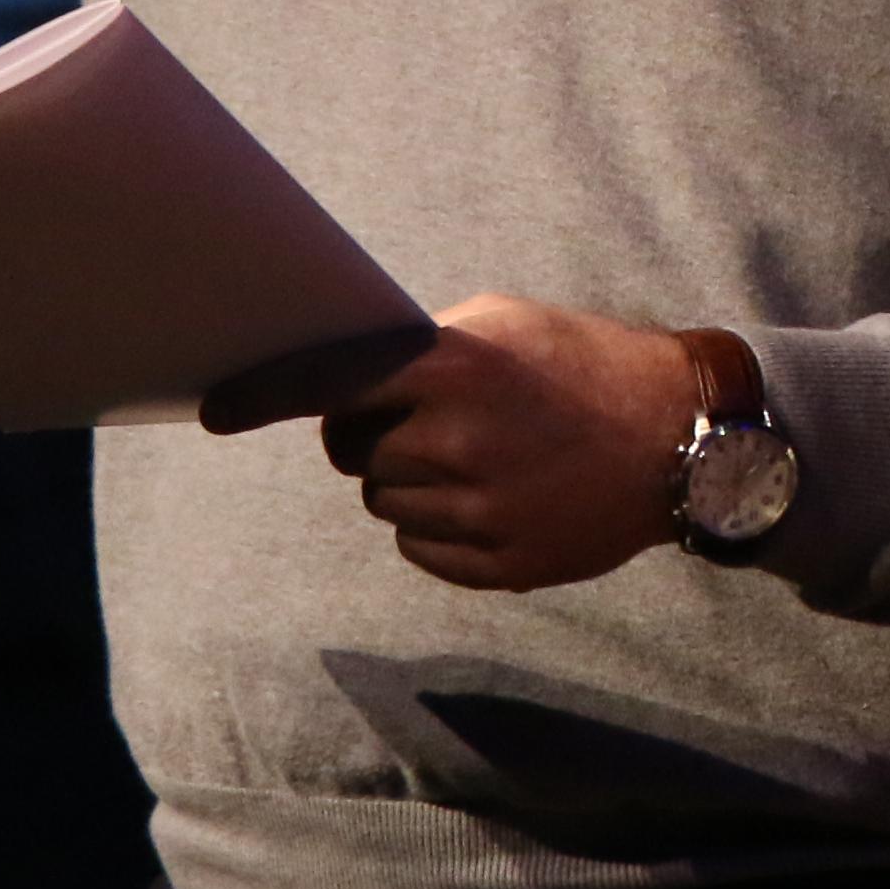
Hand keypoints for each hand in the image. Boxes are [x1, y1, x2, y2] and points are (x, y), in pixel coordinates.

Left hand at [291, 294, 698, 592]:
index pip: (329, 383)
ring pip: (384, 504)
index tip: (212, 410)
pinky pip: (419, 549)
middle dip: (375, 435)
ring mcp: (477, 511)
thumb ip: (422, 345)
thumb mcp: (504, 322)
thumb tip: (349, 373)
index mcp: (453, 369)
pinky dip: (440, 527)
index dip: (262, 395)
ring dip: (413, 481)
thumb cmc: (582, 365)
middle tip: (434, 418)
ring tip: (485, 456)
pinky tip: (496, 497)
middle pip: (353, 452)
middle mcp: (456, 442)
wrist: (677, 439)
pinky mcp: (498, 566)